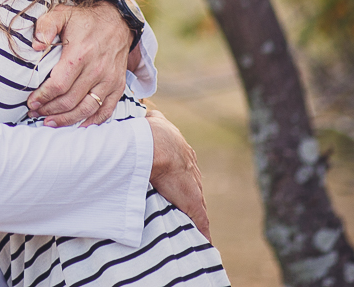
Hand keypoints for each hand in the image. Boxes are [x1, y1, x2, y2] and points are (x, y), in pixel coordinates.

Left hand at [27, 2, 129, 126]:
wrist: (117, 21)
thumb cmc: (84, 20)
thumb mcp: (62, 14)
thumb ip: (45, 26)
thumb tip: (35, 45)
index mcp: (80, 54)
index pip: (58, 85)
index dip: (43, 97)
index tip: (31, 103)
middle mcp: (97, 69)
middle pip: (70, 100)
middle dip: (50, 110)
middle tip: (35, 113)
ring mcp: (109, 79)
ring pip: (87, 109)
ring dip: (67, 119)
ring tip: (50, 122)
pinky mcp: (118, 85)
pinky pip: (107, 110)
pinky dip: (93, 121)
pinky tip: (79, 125)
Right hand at [147, 109, 210, 240]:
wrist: (154, 146)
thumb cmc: (149, 134)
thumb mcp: (152, 121)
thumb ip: (153, 118)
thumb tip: (149, 112)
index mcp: (183, 152)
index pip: (186, 168)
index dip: (182, 176)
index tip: (177, 184)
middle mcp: (192, 169)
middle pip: (194, 186)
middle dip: (190, 196)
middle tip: (183, 207)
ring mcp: (194, 187)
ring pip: (198, 204)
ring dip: (196, 215)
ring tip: (194, 228)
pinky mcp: (193, 203)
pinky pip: (200, 221)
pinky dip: (203, 232)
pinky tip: (205, 242)